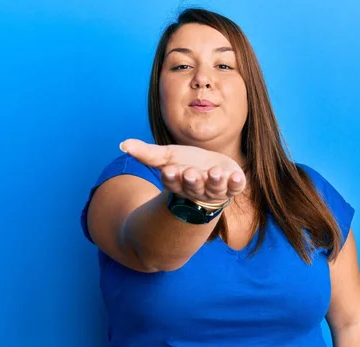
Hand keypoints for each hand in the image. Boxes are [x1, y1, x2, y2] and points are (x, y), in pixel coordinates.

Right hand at [119, 138, 246, 202]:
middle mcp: (197, 189)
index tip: (169, 170)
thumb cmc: (187, 165)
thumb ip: (147, 153)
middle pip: (193, 187)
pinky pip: (236, 188)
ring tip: (215, 172)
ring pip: (215, 189)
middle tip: (191, 172)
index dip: (171, 177)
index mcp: (179, 182)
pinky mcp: (232, 186)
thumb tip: (122, 144)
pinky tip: (237, 177)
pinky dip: (237, 183)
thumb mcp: (168, 157)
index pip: (173, 182)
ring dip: (215, 181)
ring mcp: (216, 190)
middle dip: (192, 180)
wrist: (212, 174)